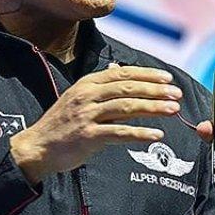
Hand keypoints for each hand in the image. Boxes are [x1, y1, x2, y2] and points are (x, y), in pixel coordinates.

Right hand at [11, 65, 181, 184]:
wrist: (37, 147)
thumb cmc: (61, 124)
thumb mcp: (77, 97)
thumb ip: (100, 85)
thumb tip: (118, 67)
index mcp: (87, 84)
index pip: (123, 73)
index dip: (147, 75)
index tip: (168, 78)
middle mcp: (87, 96)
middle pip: (128, 88)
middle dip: (155, 90)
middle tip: (177, 94)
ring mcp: (87, 115)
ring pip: (126, 107)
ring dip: (153, 108)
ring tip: (173, 110)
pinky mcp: (88, 136)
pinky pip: (119, 132)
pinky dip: (139, 133)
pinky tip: (156, 135)